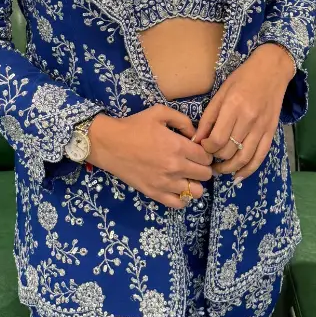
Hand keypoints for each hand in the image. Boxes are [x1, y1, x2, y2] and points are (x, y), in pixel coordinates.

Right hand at [87, 107, 214, 208]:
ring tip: (186, 176)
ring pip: (196, 191)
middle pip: (205, 174)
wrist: (109, 144)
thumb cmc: (134, 126)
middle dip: (203, 168)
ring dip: (195, 183)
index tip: (198, 151)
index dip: (205, 153)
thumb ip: (182, 120)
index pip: (206, 157)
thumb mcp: (159, 112)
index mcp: (178, 146)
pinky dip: (182, 197)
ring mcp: (165, 183)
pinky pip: (179, 204)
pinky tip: (177, 187)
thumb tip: (196, 134)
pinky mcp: (154, 193)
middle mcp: (175, 167)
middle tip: (193, 163)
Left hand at [191, 44, 294, 185]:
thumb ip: (208, 118)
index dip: (207, 148)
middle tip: (208, 159)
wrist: (272, 70)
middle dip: (215, 159)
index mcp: (234, 107)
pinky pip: (259, 157)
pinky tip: (238, 176)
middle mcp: (249, 120)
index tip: (203, 146)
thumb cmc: (242, 78)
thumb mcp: (221, 93)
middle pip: (229, 151)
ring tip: (219, 169)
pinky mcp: (271, 133)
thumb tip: (196, 140)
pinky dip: (248, 170)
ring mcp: (262, 128)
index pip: (217, 139)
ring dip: (229, 169)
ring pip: (243, 158)